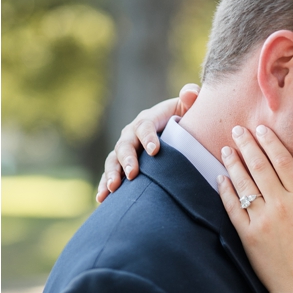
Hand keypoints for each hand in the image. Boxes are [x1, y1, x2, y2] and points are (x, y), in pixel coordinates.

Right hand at [95, 84, 199, 202]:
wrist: (176, 133)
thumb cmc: (186, 121)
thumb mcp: (189, 108)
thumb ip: (190, 98)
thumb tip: (190, 93)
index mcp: (149, 119)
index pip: (145, 125)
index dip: (148, 137)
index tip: (155, 151)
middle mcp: (132, 134)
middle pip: (125, 145)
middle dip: (127, 160)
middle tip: (132, 174)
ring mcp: (124, 150)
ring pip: (113, 161)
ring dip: (111, 174)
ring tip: (113, 188)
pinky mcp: (121, 166)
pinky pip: (110, 175)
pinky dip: (104, 186)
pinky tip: (101, 199)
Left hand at [218, 124, 292, 292]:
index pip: (283, 161)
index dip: (270, 142)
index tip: (261, 128)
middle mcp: (281, 206)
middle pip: (260, 167)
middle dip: (247, 145)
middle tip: (236, 129)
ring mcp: (262, 221)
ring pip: (244, 185)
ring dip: (233, 164)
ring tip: (225, 148)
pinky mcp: (248, 236)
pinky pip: (233, 209)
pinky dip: (226, 192)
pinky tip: (220, 178)